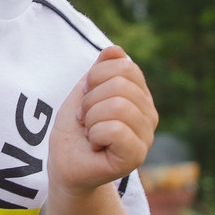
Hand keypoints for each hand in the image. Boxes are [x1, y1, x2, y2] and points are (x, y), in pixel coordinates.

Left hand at [50, 45, 156, 193]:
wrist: (65, 164)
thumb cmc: (75, 129)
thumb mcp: (85, 91)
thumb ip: (102, 70)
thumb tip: (115, 50)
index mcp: (140, 95)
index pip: (125, 66)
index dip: (96, 78)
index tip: (86, 98)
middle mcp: (149, 115)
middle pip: (121, 85)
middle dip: (91, 100)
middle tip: (86, 119)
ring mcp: (146, 136)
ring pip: (118, 106)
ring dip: (92, 118)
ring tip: (90, 132)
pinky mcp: (136, 157)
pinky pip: (116, 129)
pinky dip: (95, 134)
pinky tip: (96, 145)